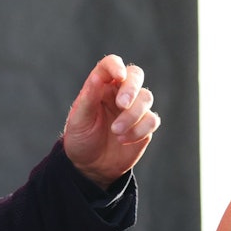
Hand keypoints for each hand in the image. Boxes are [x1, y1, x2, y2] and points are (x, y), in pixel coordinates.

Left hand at [62, 55, 158, 189]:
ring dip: (132, 115)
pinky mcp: (144, 125)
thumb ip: (88, 98)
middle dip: (131, 88)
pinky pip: (152, 120)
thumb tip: (97, 77)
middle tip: (122, 104)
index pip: (110, 65)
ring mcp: (134, 109)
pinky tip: (123, 140)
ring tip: (116, 131)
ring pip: (146, 98)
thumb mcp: (78, 120)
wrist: (91, 166)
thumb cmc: (81, 139)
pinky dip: (139, 130)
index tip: (118, 76)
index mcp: (101, 86)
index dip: (116, 66)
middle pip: (135, 75)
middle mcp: (119, 93)